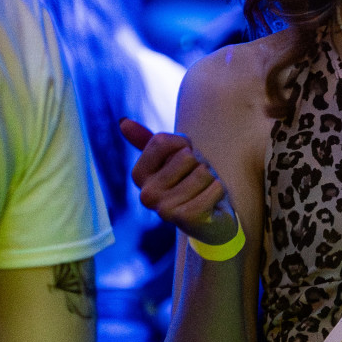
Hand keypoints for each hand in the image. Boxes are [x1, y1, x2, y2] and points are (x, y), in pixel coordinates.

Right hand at [121, 118, 238, 243]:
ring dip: (210, 179)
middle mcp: (146, 194)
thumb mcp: (173, 158)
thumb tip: (122, 122)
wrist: (209, 219)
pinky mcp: (186, 219)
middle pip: (186, 156)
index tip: (184, 162)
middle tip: (196, 181)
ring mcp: (164, 209)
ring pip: (202, 172)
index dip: (183, 145)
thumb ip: (152, 142)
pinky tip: (211, 202)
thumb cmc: (191, 183)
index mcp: (138, 176)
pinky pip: (214, 188)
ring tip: (203, 191)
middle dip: (199, 164)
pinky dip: (219, 191)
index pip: (161, 141)